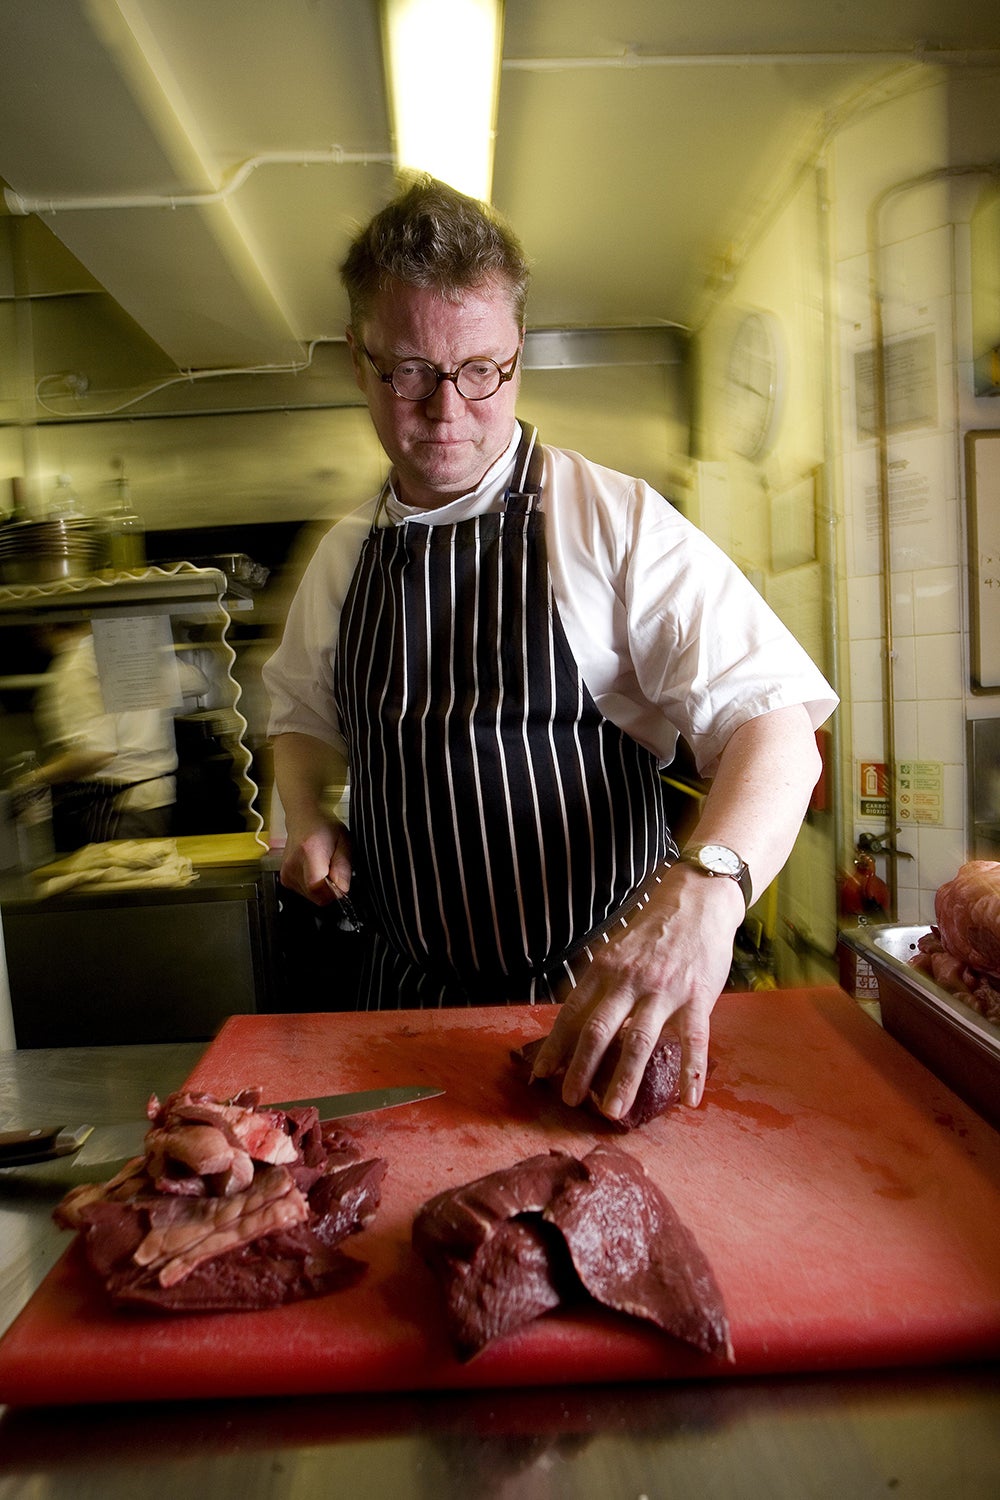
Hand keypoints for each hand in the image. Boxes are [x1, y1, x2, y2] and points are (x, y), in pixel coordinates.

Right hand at [279, 814, 352, 906]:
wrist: (304, 819)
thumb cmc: (324, 828)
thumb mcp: (344, 842)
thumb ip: (344, 867)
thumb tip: (342, 890)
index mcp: (309, 852)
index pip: (318, 889)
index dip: (334, 891)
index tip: (340, 882)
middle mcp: (293, 864)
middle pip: (316, 896)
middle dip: (330, 890)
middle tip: (333, 870)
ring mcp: (286, 872)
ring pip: (311, 897)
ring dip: (321, 888)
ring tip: (323, 868)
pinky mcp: (284, 879)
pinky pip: (305, 893)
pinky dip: (313, 887)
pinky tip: (315, 871)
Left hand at [530, 864, 742, 1114]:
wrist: (697, 900)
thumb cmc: (653, 931)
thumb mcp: (616, 951)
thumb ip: (599, 986)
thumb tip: (575, 1023)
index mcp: (604, 970)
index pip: (572, 1014)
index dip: (555, 1046)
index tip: (540, 1074)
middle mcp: (629, 981)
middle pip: (598, 1030)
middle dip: (581, 1069)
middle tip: (570, 1101)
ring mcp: (664, 990)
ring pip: (639, 1041)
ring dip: (624, 1079)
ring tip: (613, 1110)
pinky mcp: (698, 997)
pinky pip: (695, 1040)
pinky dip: (691, 1072)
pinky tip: (689, 1101)